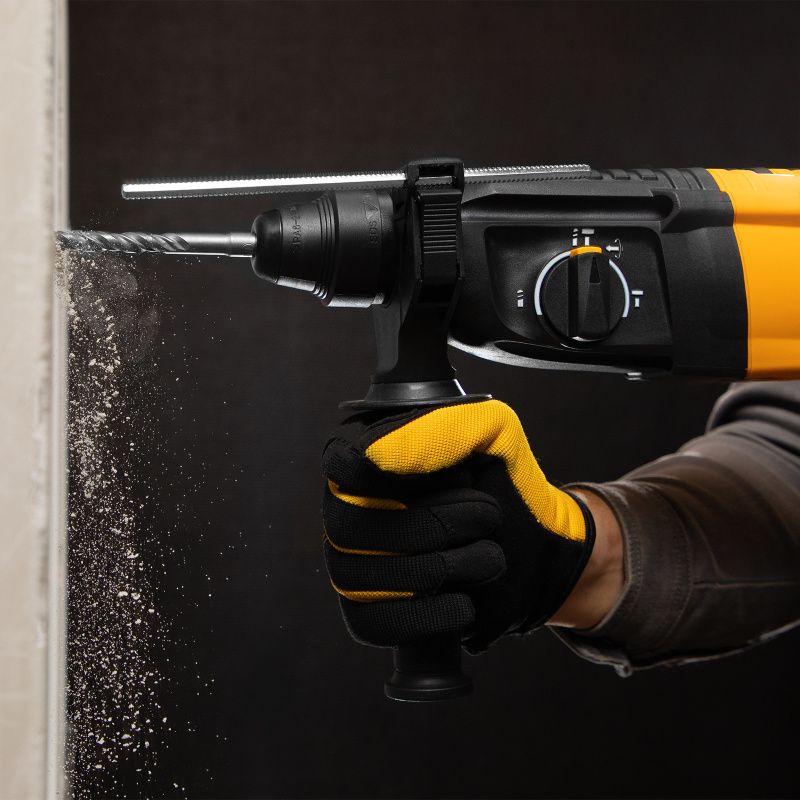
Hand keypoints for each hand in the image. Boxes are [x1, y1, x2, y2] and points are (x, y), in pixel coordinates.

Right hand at [321, 399, 594, 651]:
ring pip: (367, 577)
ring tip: (490, 558)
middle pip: (353, 527)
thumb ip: (443, 427)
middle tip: (489, 517)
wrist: (536, 546)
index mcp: (366, 462)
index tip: (434, 475)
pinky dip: (431, 616)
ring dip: (447, 568)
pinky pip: (377, 623)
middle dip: (436, 525)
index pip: (340, 465)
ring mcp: (350, 567)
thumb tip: (377, 457)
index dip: (370, 470)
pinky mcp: (366, 616)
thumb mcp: (491, 433)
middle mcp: (345, 513)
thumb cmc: (503, 482)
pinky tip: (465, 601)